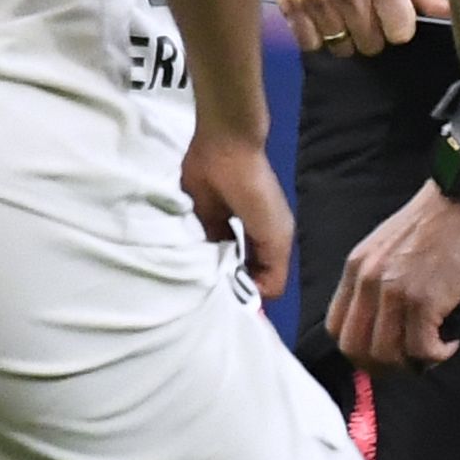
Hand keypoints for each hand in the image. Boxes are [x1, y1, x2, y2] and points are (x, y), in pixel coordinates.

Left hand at [181, 128, 295, 298]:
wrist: (223, 151)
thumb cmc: (254, 193)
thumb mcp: (274, 235)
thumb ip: (270, 270)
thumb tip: (256, 300)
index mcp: (272, 246)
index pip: (267, 285)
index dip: (254, 297)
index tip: (236, 308)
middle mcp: (249, 242)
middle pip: (242, 278)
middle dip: (231, 290)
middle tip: (213, 303)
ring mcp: (222, 233)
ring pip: (218, 267)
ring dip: (210, 277)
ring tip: (197, 289)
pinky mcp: (199, 223)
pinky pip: (197, 251)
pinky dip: (194, 260)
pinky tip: (185, 269)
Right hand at [275, 0, 449, 58]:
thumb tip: (454, 17)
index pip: (400, 34)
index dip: (398, 29)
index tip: (391, 16)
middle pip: (371, 45)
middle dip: (372, 35)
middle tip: (365, 14)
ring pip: (342, 48)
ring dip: (345, 37)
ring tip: (344, 14)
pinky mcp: (291, 2)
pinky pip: (312, 44)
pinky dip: (318, 38)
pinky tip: (323, 18)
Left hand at [327, 182, 459, 371]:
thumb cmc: (436, 220)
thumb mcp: (387, 245)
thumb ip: (377, 277)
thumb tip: (386, 316)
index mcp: (356, 269)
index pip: (337, 328)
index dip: (359, 349)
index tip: (384, 352)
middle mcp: (367, 283)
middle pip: (356, 349)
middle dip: (382, 366)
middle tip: (408, 361)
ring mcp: (395, 292)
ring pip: (386, 354)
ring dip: (411, 363)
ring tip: (433, 351)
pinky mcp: (425, 300)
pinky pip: (422, 348)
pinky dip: (437, 354)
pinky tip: (451, 342)